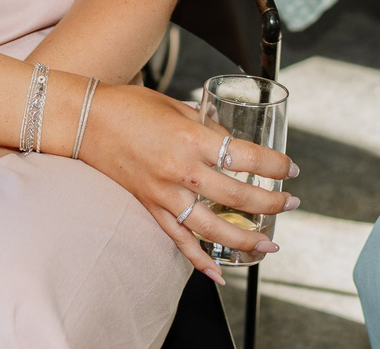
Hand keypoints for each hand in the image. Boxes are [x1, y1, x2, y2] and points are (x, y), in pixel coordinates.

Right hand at [77, 83, 297, 282]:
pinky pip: (179, 241)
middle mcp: (181, 171)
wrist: (87, 121)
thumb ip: (208, 127)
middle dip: (271, 204)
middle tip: (291, 204)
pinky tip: (219, 273)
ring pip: (213, 228)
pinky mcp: (150, 208)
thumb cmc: (132, 106)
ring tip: (268, 244)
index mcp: (191, 139)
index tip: (291, 170)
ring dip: (245, 239)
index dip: (275, 166)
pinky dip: (199, 261)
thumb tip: (232, 142)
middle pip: (237, 197)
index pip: (245, 158)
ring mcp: (164, 194)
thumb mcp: (179, 108)